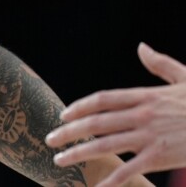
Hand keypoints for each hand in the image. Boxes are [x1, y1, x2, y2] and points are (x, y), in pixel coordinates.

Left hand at [45, 43, 185, 186]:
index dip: (80, 107)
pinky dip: (112, 179)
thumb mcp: (185, 77)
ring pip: (106, 145)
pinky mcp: (162, 157)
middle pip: (96, 122)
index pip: (102, 99)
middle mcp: (143, 115)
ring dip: (79, 152)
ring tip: (59, 159)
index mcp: (145, 96)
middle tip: (49, 138)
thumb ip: (160, 64)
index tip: (63, 114)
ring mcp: (151, 137)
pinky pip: (130, 169)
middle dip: (69, 131)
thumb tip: (141, 46)